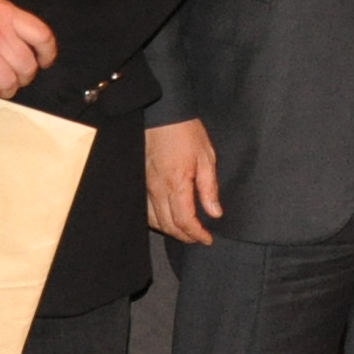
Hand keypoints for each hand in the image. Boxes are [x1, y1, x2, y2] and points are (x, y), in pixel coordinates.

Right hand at [0, 0, 53, 109]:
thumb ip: (2, 11)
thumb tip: (10, 21)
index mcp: (7, 14)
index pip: (42, 37)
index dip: (48, 53)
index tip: (45, 61)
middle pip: (26, 66)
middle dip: (25, 77)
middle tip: (18, 78)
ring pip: (7, 83)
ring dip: (7, 90)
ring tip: (2, 89)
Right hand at [146, 118, 222, 242]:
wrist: (162, 114)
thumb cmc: (186, 132)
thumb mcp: (206, 157)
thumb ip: (209, 188)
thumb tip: (214, 213)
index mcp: (176, 184)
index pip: (185, 221)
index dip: (196, 234)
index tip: (207, 239)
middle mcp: (157, 189)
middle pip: (168, 226)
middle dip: (185, 236)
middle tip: (198, 238)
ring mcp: (145, 186)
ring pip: (154, 221)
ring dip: (170, 230)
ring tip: (185, 231)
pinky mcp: (140, 181)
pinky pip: (145, 209)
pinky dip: (156, 220)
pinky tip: (166, 218)